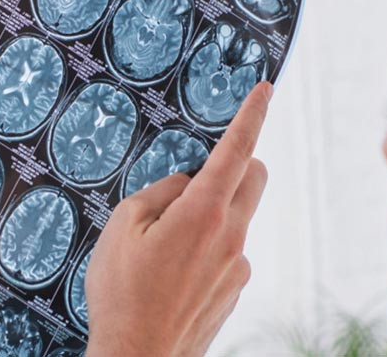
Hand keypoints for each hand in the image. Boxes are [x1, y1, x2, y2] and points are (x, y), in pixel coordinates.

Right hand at [84, 82, 272, 356]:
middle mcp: (231, 237)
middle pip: (254, 179)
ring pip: (239, 218)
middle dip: (238, 165)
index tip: (264, 90)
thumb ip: (159, 194)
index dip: (251, 115)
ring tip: (168, 244)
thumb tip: (184, 185)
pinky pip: (230, 251)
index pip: (236, 151)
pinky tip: (176, 272)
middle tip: (200, 177)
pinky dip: (211, 246)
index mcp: (202, 214)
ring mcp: (238, 266)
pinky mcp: (235, 290)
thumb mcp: (122, 229)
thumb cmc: (121, 295)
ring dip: (214, 213)